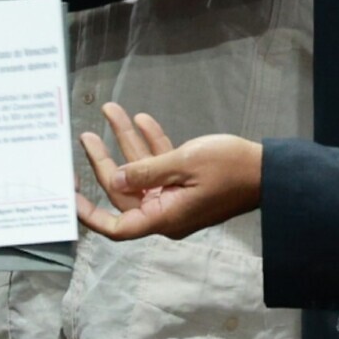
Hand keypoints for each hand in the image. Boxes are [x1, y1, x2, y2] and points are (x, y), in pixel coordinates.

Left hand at [75, 103, 262, 241]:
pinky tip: (141, 120)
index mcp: (164, 217)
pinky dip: (152, 144)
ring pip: (142, 172)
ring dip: (127, 143)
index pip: (117, 226)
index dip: (91, 214)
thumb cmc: (230, 168)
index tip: (70, 195)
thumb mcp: (184, 164)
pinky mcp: (187, 183)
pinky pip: (162, 165)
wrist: (269, 169)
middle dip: (105, 160)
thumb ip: (146, 172)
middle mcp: (167, 212)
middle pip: (125, 191)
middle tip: (87, 135)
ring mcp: (177, 198)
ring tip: (111, 112)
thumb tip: (116, 180)